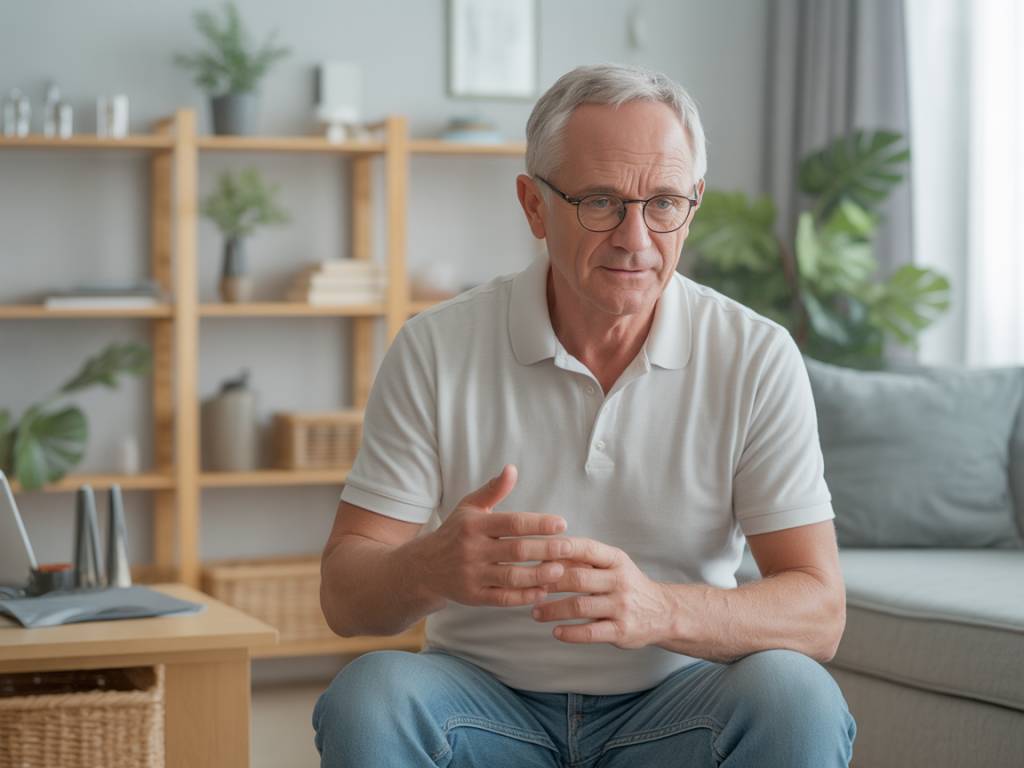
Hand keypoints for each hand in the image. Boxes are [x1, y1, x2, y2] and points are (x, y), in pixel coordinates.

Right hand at [411, 464, 570, 608]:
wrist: (423, 567)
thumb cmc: (455, 533)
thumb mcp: (469, 507)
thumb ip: (493, 490)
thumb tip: (512, 469)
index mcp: (474, 525)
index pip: (512, 523)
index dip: (539, 523)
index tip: (561, 524)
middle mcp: (471, 550)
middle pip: (516, 551)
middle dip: (546, 550)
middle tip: (570, 548)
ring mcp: (472, 576)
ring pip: (512, 577)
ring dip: (539, 575)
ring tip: (561, 570)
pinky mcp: (473, 597)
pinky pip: (503, 599)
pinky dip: (524, 596)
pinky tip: (543, 591)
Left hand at [530, 538, 673, 648]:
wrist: (663, 612)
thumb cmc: (626, 585)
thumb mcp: (611, 566)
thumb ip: (583, 560)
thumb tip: (544, 554)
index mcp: (616, 560)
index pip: (586, 548)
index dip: (560, 549)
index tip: (535, 551)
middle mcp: (620, 581)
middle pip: (578, 578)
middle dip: (549, 582)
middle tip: (528, 587)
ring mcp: (622, 607)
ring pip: (580, 607)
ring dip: (552, 610)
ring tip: (535, 612)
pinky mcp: (622, 631)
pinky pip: (590, 633)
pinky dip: (569, 633)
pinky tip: (555, 632)